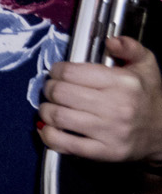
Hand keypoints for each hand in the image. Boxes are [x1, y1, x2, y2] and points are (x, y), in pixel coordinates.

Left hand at [40, 36, 161, 162]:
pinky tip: (49, 128)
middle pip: (60, 93)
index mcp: (123, 83)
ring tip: (49, 106)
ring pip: (58, 117)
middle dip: (49, 89)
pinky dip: (48, 136)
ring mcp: (108, 131)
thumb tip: (110, 41)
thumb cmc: (148, 97)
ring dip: (45, 110)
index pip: (71, 73)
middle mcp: (116, 107)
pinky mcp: (103, 152)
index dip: (57, 70)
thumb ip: (130, 48)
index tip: (57, 72)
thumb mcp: (146, 66)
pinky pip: (64, 144)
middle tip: (52, 89)